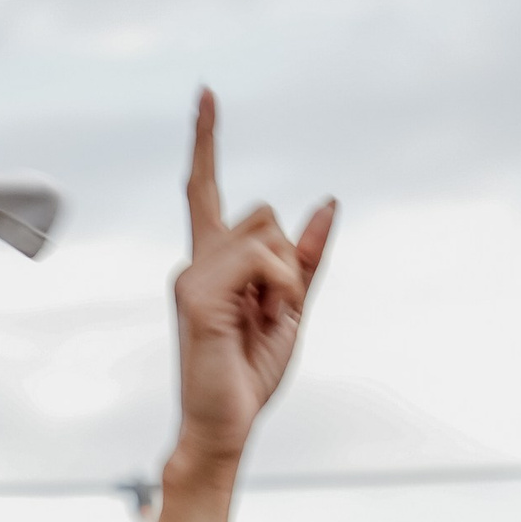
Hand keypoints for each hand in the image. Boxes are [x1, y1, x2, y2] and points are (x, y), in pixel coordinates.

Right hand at [169, 96, 332, 476]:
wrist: (224, 427)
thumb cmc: (248, 376)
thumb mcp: (292, 309)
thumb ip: (306, 258)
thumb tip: (328, 204)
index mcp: (213, 263)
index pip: (205, 190)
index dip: (206, 141)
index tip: (206, 94)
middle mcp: (195, 261)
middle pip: (263, 211)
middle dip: (287, 259)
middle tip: (271, 313)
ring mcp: (192, 275)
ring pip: (266, 230)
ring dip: (285, 278)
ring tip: (262, 322)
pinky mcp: (197, 293)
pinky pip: (263, 259)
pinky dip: (280, 288)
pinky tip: (264, 319)